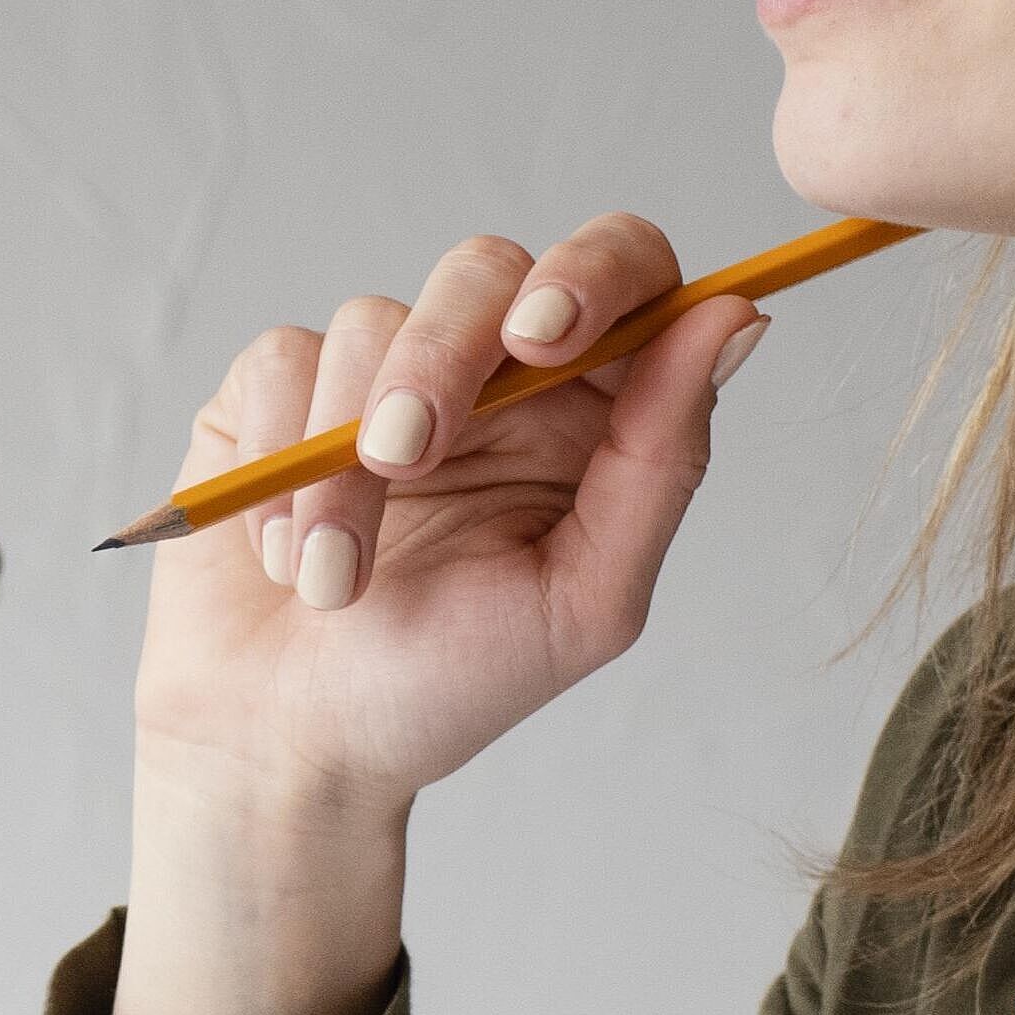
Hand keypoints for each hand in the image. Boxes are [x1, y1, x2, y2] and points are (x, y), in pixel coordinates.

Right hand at [109, 216, 761, 1014]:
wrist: (294, 746)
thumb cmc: (449, 686)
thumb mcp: (585, 597)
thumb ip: (663, 458)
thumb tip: (736, 315)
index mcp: (587, 410)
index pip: (624, 270)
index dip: (593, 270)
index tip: (544, 335)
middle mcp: (490, 375)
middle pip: (485, 268)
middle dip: (439, 360)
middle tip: (405, 459)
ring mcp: (379, 373)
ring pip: (370, 320)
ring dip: (343, 461)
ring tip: (335, 580)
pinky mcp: (278, 390)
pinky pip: (280, 360)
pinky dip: (278, 461)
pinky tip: (288, 554)